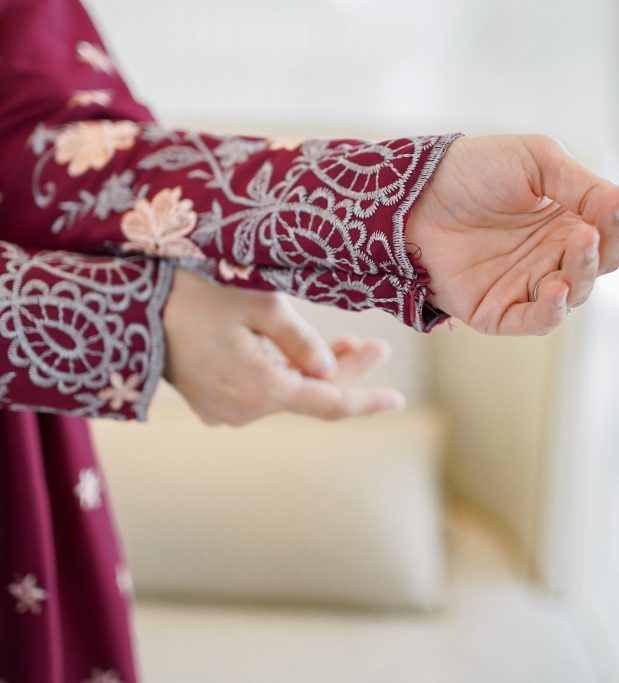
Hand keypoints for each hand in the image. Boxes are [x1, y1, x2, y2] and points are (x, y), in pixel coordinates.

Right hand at [162, 268, 401, 425]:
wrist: (135, 306)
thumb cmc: (201, 294)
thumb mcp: (262, 305)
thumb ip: (303, 342)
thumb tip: (330, 371)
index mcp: (263, 388)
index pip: (330, 404)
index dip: (368, 400)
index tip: (398, 399)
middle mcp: (246, 410)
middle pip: (310, 397)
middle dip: (345, 372)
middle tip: (377, 347)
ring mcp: (225, 410)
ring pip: (287, 394)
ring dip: (314, 371)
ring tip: (346, 342)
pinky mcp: (211, 402)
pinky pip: (261, 393)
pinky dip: (285, 375)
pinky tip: (301, 355)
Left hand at [406, 134, 618, 334]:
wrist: (412, 193)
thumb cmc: (472, 170)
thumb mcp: (536, 162)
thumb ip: (582, 186)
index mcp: (572, 220)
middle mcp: (555, 255)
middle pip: (606, 265)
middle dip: (610, 247)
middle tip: (592, 225)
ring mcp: (528, 284)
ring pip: (575, 293)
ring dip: (581, 272)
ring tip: (573, 244)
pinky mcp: (497, 309)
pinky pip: (534, 320)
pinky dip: (550, 309)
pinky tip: (555, 288)